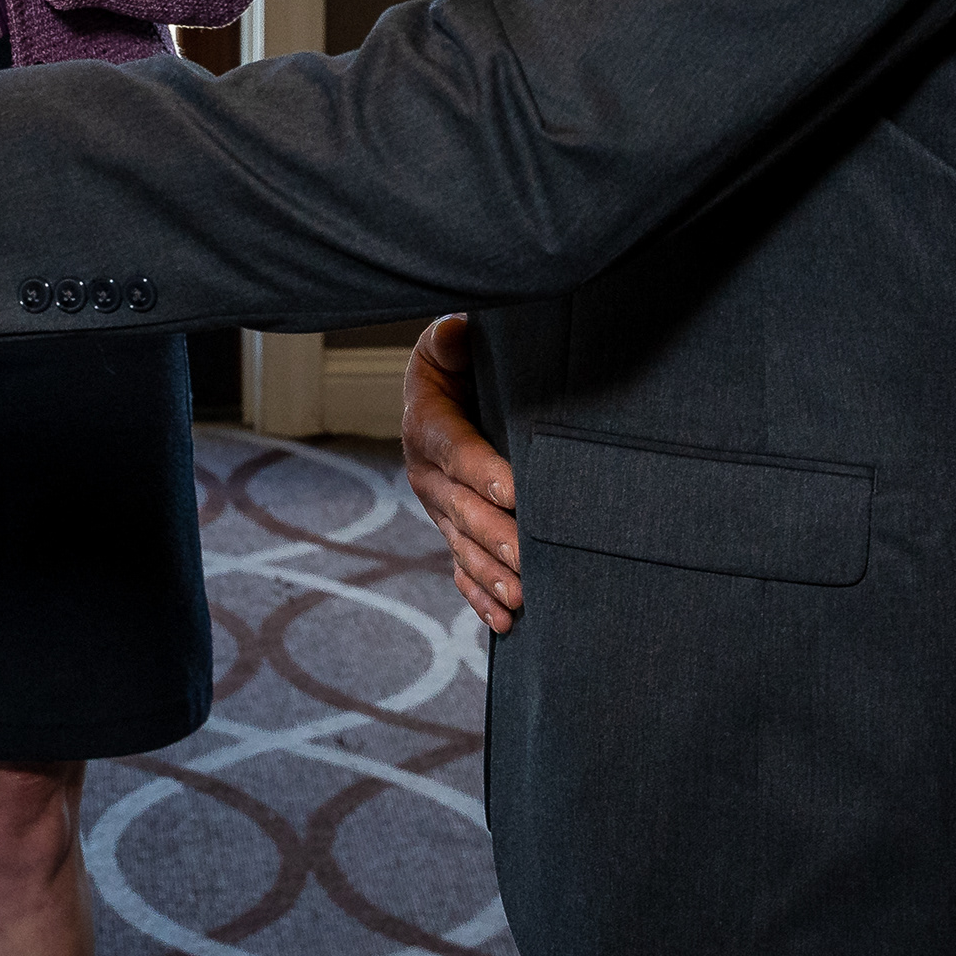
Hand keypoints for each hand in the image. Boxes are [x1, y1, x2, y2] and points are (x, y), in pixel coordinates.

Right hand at [403, 316, 521, 631]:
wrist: (442, 389)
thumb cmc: (457, 361)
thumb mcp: (448, 341)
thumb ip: (451, 338)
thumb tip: (457, 333)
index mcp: (427, 425)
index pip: (457, 451)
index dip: (485, 472)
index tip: (518, 493)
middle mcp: (426, 474)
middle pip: (462, 509)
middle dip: (496, 536)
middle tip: (528, 560)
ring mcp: (439, 508)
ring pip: (463, 546)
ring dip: (491, 574)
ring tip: (522, 599)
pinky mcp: (452, 530)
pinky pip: (461, 568)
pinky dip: (480, 596)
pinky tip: (505, 622)